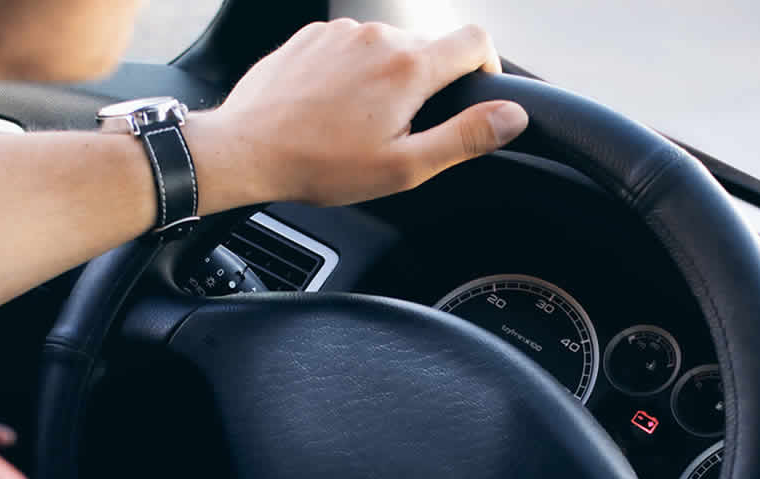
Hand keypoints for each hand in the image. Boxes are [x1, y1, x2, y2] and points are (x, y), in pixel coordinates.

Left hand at [189, 19, 528, 211]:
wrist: (246, 149)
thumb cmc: (321, 165)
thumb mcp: (404, 166)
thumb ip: (465, 138)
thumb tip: (513, 116)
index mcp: (408, 68)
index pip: (476, 42)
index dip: (487, 69)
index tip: (474, 96)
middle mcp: (378, 37)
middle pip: (430, 47)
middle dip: (429, 85)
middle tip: (403, 131)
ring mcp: (341, 32)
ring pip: (389, 48)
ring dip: (389, 79)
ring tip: (362, 124)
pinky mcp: (313, 36)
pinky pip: (351, 47)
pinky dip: (355, 73)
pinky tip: (334, 108)